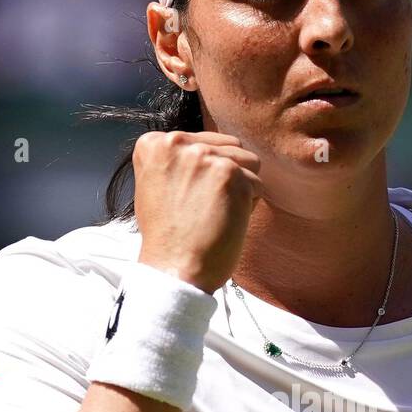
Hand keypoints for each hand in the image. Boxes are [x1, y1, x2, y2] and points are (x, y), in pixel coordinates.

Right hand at [132, 130, 263, 291]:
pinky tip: (225, 221)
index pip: (205, 142)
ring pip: (248, 163)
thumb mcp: (157, 184)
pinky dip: (248, 207)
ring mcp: (205, 157)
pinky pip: (257, 185)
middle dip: (226, 177)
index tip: (188, 197)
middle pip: (230, 148)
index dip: (205, 173)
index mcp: (154, 143)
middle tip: (203, 208)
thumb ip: (178, 160)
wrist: (173, 269)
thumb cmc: (167, 235)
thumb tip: (209, 146)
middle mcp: (177, 143)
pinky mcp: (231, 176)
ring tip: (215, 213)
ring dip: (240, 188)